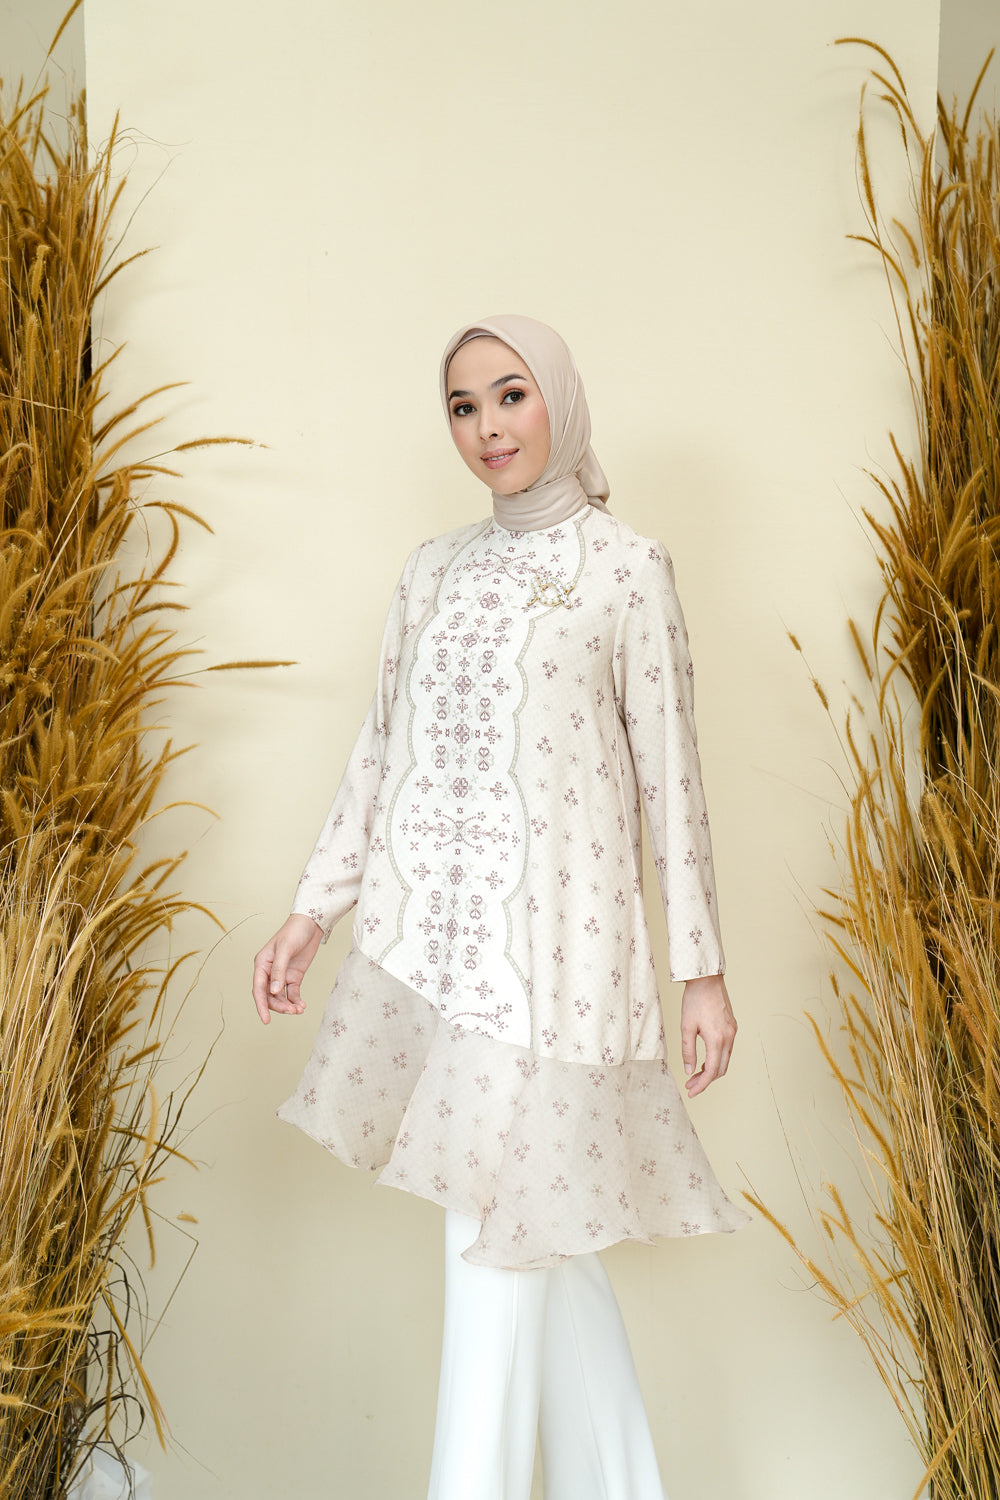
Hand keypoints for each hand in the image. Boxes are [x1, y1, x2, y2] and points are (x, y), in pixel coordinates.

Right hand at [252, 914, 323, 1024]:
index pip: (258, 989)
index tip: (265, 1020)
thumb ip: (279, 971)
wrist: (311, 924)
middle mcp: (269, 972)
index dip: (261, 1006)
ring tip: (299, 1009)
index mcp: (261, 964)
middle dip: (279, 1006)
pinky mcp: (294, 977)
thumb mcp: (285, 950)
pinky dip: (296, 1001)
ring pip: (281, 997)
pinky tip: (302, 1005)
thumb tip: (274, 992)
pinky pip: (292, 993)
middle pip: (270, 996)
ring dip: (288, 1006)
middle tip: (292, 1011)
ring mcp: (282, 975)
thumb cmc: (294, 932)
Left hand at [680, 974, 736, 1097]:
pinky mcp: (732, 1026)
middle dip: (706, 1080)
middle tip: (691, 1084)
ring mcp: (733, 1032)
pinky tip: (706, 1059)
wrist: (706, 979)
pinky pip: (727, 1049)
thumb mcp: (686, 1027)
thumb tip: (689, 1070)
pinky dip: (718, 1058)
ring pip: (726, 1060)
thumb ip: (688, 1051)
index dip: (702, 1085)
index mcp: (717, 1039)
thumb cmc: (694, 1000)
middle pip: (721, 1069)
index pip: (712, 1071)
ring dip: (713, 1070)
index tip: (691, 1092)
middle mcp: (729, 1037)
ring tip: (696, 1074)